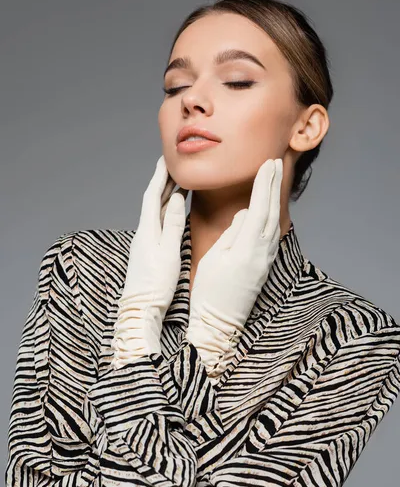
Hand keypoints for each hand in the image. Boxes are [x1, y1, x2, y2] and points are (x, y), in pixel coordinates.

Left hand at [111, 155, 187, 367]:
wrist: (141, 308)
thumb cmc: (155, 284)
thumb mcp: (169, 252)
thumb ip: (174, 224)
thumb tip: (177, 198)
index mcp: (147, 230)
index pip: (152, 196)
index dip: (160, 176)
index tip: (166, 159)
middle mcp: (144, 233)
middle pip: (154, 201)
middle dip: (164, 183)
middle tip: (176, 167)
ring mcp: (146, 242)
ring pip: (157, 213)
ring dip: (167, 196)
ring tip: (179, 184)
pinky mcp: (150, 251)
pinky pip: (160, 224)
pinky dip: (168, 212)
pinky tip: (174, 213)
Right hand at [186, 158, 282, 377]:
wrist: (219, 323)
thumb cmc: (210, 292)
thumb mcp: (215, 259)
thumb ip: (232, 233)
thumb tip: (244, 214)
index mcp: (247, 247)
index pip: (259, 207)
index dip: (263, 184)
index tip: (266, 164)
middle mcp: (262, 252)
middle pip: (271, 212)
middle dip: (273, 186)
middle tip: (274, 163)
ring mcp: (265, 260)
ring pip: (274, 222)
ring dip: (275, 199)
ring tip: (274, 180)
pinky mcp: (264, 267)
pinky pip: (272, 235)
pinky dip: (273, 216)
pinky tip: (270, 210)